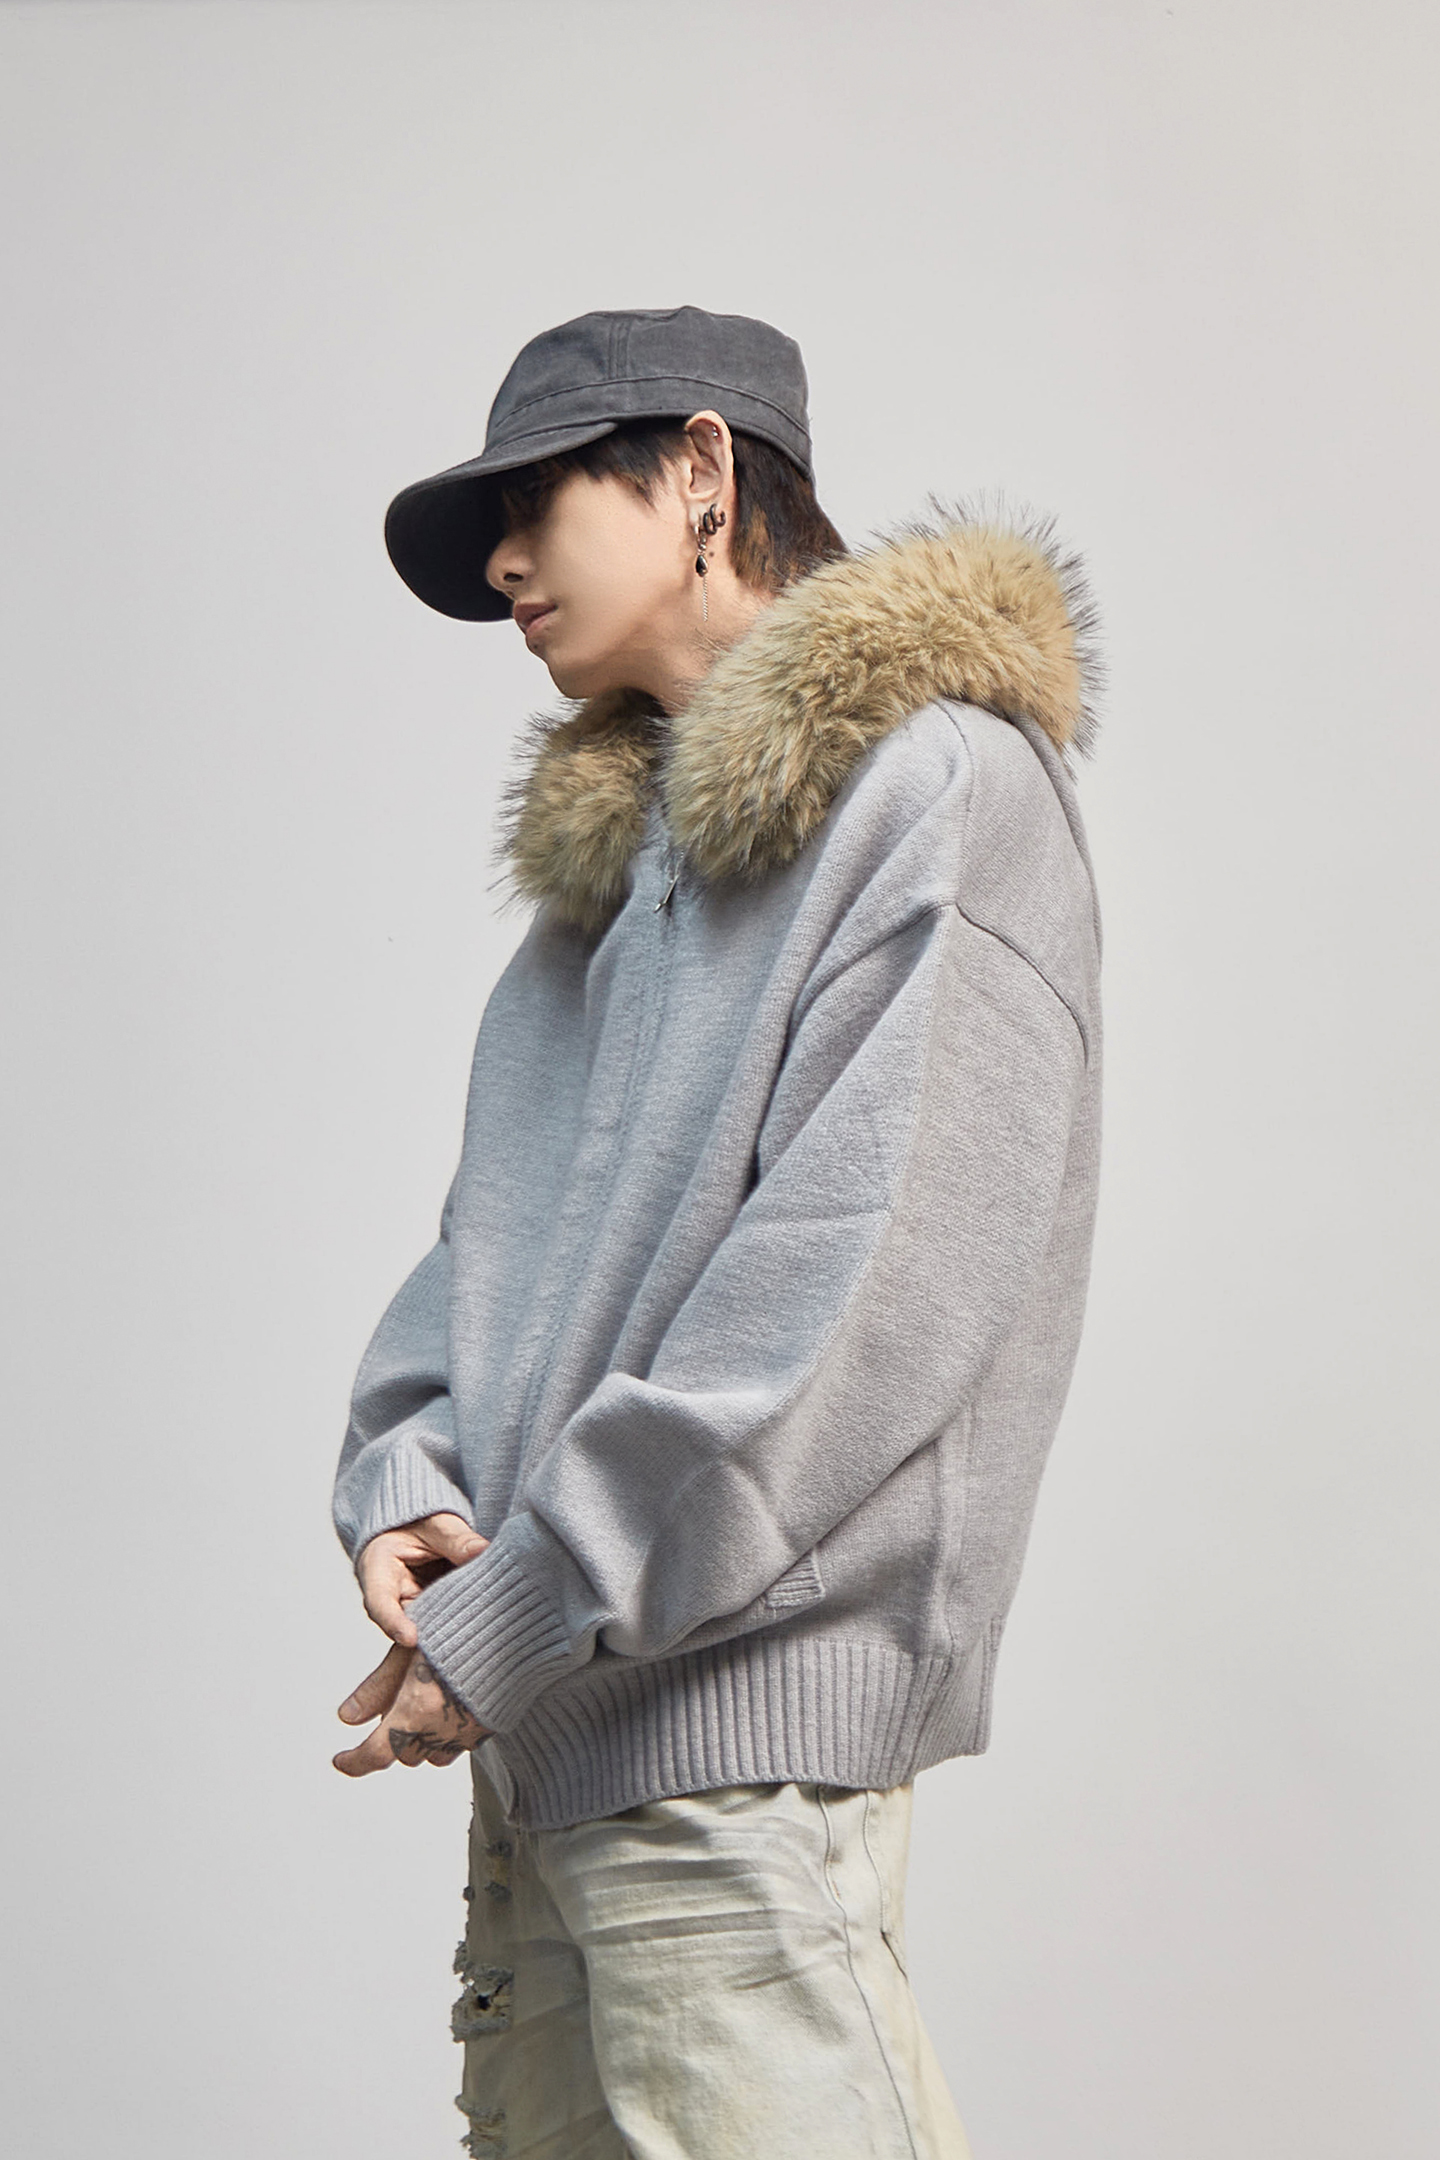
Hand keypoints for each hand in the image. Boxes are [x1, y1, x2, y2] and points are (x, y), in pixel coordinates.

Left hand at [333, 1642, 488, 1775]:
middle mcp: (442, 1728)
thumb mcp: (408, 1654)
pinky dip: (447, 1735)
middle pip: (405, 1755)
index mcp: (417, 1710)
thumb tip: (346, 1716)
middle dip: (392, 1740)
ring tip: (422, 1709)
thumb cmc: (458, 1630)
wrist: (511, 1627)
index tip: (342, 1760)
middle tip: (390, 1714)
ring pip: (433, 1756)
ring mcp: (468, 1732)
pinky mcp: (488, 1729)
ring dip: (421, 1742)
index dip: (354, 1762)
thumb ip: (377, 1689)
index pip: (377, 1753)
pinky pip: (459, 1746)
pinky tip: (449, 1706)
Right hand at [355, 1510, 487, 1648]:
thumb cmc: (417, 1521)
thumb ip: (456, 1539)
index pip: (379, 1602)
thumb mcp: (436, 1524)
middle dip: (427, 1632)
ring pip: (424, 1626)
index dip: (393, 1623)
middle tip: (456, 1637)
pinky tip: (476, 1623)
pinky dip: (454, 1623)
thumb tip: (482, 1549)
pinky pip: (438, 1623)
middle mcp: (389, 1596)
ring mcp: (408, 1606)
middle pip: (404, 1622)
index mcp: (378, 1568)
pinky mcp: (426, 1611)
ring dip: (445, 1628)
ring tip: (471, 1627)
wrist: (416, 1525)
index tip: (411, 1639)